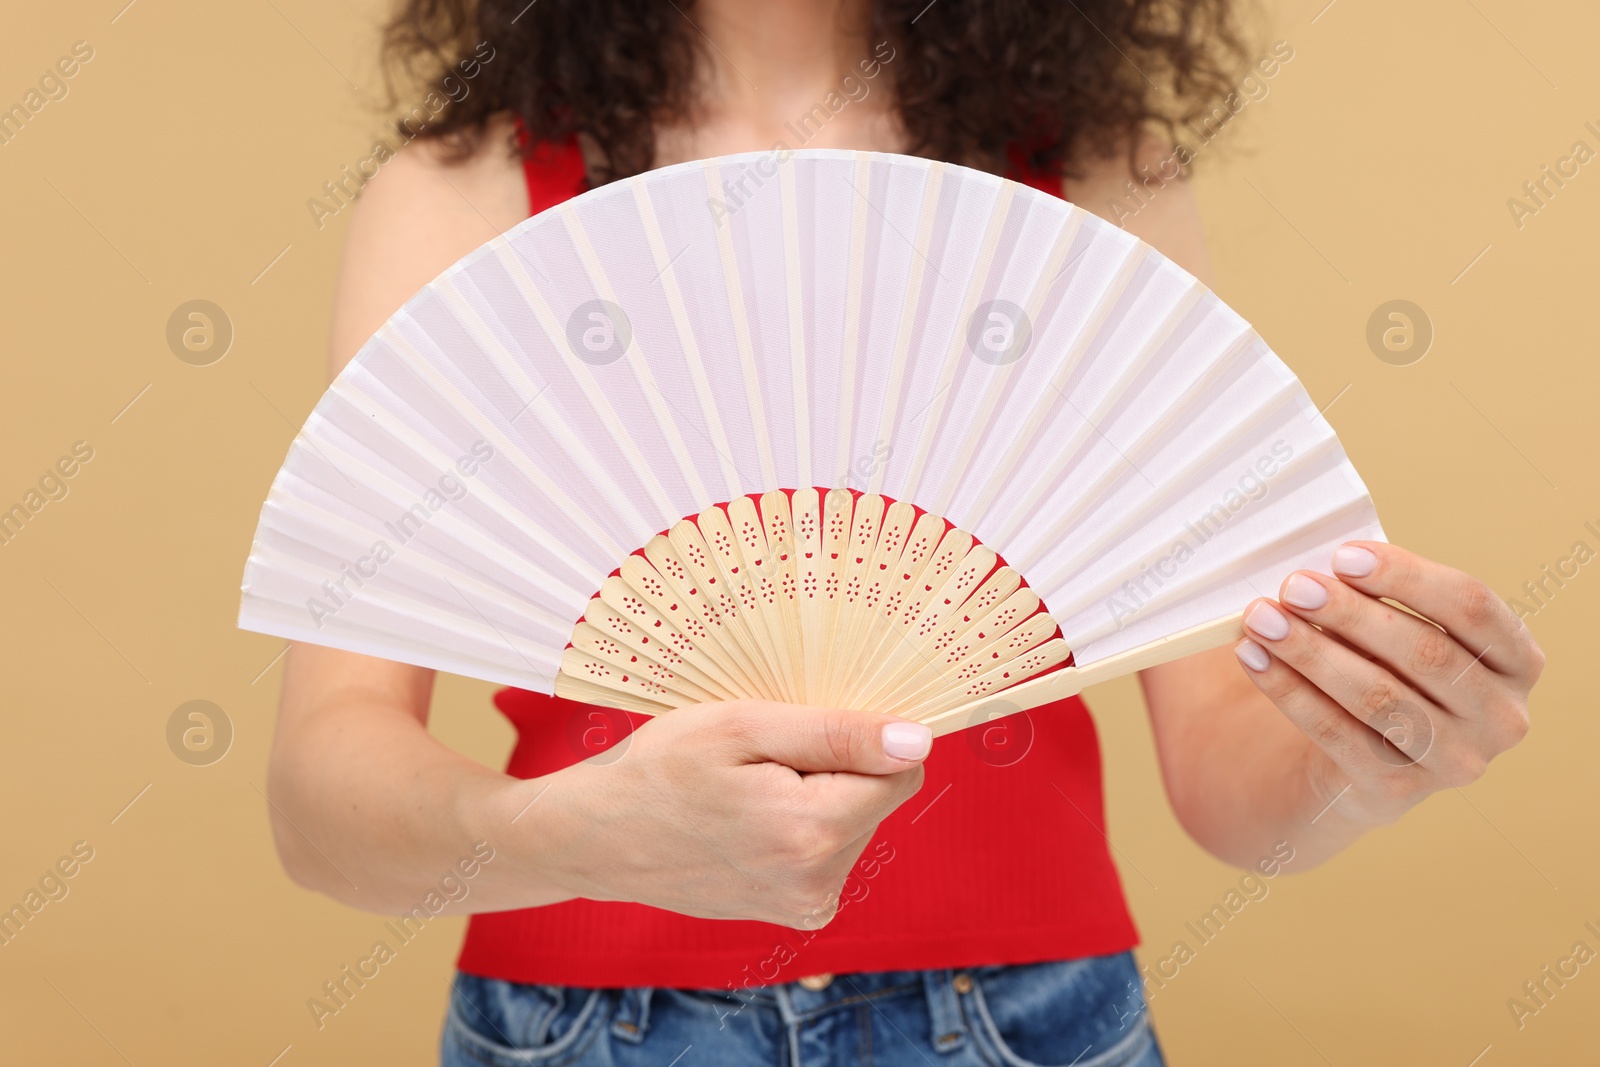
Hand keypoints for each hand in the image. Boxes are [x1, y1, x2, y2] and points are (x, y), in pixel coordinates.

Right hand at [504, 700, 929, 928]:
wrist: (594, 837)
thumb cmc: (659, 768)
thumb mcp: (743, 727)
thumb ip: (837, 735)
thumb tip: (917, 741)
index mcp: (813, 831)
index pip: (900, 769)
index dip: (858, 738)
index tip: (802, 730)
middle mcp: (820, 881)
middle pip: (876, 797)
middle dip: (832, 770)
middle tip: (758, 761)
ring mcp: (806, 904)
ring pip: (853, 823)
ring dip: (814, 798)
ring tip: (744, 791)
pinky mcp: (794, 912)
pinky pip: (827, 851)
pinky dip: (798, 828)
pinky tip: (746, 819)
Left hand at [1233, 541, 1542, 828]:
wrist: (1364, 763)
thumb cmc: (1387, 671)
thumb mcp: (1401, 634)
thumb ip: (1379, 601)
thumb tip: (1317, 574)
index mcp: (1518, 661)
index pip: (1473, 606)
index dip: (1407, 576)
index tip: (1343, 555)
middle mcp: (1502, 716)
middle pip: (1425, 652)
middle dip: (1350, 613)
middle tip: (1293, 586)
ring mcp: (1457, 761)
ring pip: (1377, 696)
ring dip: (1311, 651)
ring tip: (1262, 619)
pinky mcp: (1399, 790)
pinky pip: (1336, 732)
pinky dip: (1289, 690)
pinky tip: (1253, 658)